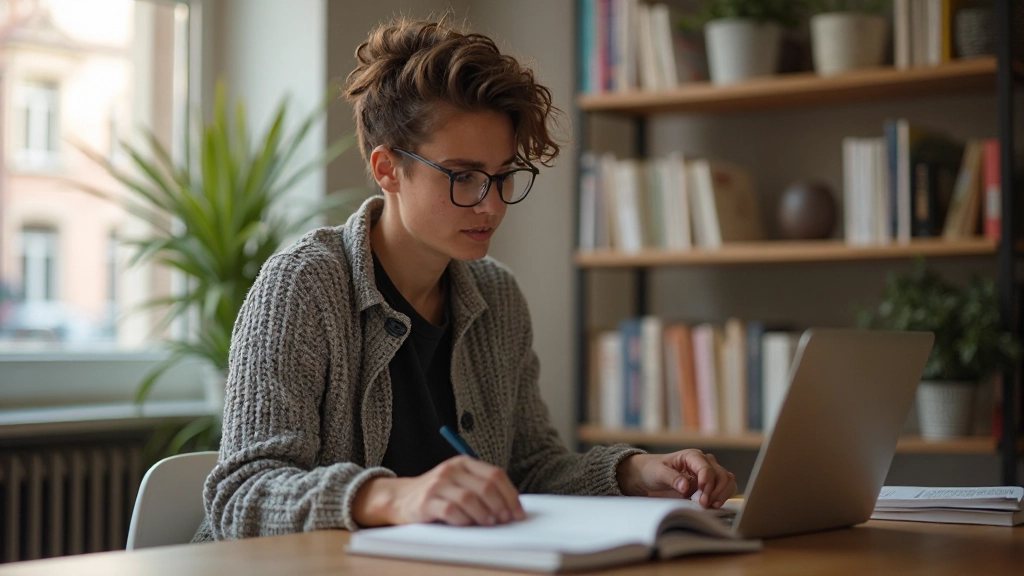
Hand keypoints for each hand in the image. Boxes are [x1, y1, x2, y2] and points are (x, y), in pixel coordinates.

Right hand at [352, 456, 525, 526]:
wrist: (400, 498)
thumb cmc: (437, 493)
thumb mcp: (459, 483)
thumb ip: (480, 489)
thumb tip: (510, 508)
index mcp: (464, 463)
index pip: (495, 475)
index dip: (511, 495)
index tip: (518, 512)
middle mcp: (451, 470)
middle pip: (485, 487)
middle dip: (501, 506)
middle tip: (505, 520)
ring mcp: (438, 484)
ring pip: (470, 499)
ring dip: (484, 514)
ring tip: (489, 524)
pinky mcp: (426, 501)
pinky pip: (451, 511)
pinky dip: (463, 520)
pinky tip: (467, 525)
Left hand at [616, 450, 736, 508]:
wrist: (649, 476)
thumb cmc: (652, 470)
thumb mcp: (658, 472)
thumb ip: (672, 478)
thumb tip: (686, 486)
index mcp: (692, 456)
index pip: (707, 468)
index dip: (707, 484)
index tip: (701, 499)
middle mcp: (703, 462)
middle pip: (721, 475)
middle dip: (716, 491)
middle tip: (704, 505)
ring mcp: (708, 473)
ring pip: (727, 481)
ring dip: (722, 494)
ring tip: (710, 505)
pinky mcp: (709, 484)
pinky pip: (724, 488)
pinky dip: (722, 496)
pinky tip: (712, 504)